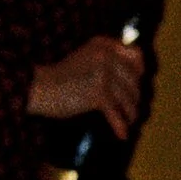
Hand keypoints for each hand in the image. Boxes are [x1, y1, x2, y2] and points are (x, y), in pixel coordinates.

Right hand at [29, 34, 143, 132]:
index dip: (139, 70)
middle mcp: (106, 56)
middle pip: (134, 80)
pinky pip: (116, 113)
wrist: (41, 87)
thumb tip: (135, 79)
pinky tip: (122, 135)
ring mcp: (103, 74)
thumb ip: (106, 62)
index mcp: (103, 45)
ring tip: (128, 121)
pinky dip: (120, 125)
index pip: (136, 55)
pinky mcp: (98, 93)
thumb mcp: (85, 60)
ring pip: (129, 98)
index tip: (138, 82)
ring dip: (130, 113)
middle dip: (134, 97)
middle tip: (132, 109)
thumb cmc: (60, 78)